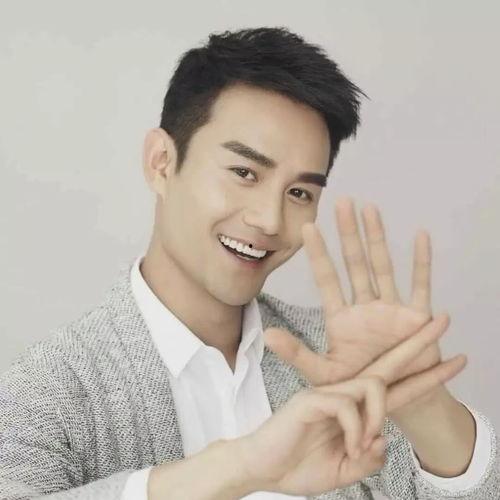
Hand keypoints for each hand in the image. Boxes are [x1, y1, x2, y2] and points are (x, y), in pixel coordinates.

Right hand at [235, 314, 465, 496]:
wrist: (263, 467)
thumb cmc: (299, 464)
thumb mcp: (345, 469)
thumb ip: (368, 457)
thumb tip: (383, 440)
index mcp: (357, 411)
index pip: (400, 389)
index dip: (430, 376)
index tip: (457, 359)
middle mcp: (347, 394)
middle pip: (391, 365)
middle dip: (420, 343)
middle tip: (444, 318)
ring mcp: (330, 394)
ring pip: (373, 387)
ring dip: (377, 418)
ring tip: (359, 447)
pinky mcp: (313, 398)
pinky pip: (348, 407)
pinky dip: (355, 431)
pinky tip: (348, 445)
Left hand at [264, 198, 441, 405]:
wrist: (393, 402)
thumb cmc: (357, 388)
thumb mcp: (324, 374)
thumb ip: (297, 354)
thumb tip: (266, 335)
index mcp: (341, 318)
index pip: (327, 279)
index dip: (318, 253)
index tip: (306, 226)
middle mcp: (364, 307)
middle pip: (354, 263)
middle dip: (348, 233)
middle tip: (342, 201)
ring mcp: (390, 309)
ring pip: (382, 266)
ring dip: (377, 237)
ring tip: (370, 208)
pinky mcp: (417, 317)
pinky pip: (420, 285)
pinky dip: (421, 262)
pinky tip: (419, 235)